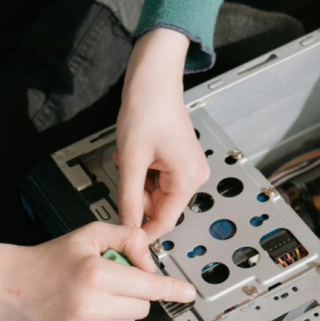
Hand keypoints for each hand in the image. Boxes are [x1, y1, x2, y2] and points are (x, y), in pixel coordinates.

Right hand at [0, 222, 196, 320]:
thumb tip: (151, 262)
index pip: (149, 287)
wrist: (7, 287)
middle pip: (141, 307)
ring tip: (89, 299)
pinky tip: (80, 317)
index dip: (172, 290)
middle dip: (132, 294)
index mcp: (95, 275)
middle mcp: (89, 306)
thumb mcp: (88, 236)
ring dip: (116, 313)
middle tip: (107, 283)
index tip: (188, 294)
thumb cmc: (46, 261)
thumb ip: (126, 239)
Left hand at [116, 28, 209, 238]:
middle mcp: (194, 177)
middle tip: (125, 171)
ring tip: (132, 156)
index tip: (125, 240)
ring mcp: (189, 169)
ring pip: (155, 194)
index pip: (164, 222)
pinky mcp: (181, 162)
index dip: (142, 231)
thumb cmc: (147, 109)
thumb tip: (127, 226)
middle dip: (137, 196)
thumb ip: (129, 199)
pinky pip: (158, 180)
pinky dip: (143, 172)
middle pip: (159, 207)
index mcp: (187, 179)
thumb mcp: (131, 160)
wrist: (153, 80)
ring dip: (139, 182)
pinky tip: (138, 154)